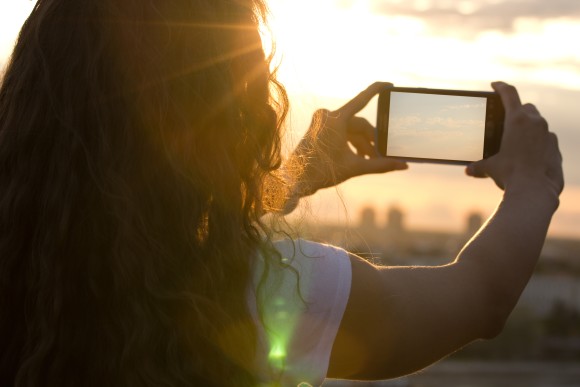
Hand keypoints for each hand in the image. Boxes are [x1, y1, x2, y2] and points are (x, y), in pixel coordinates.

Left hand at [288, 82, 407, 197]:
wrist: (296, 180)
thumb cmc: (321, 172)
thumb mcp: (354, 167)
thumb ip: (380, 165)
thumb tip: (403, 165)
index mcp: (335, 120)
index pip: (362, 99)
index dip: (377, 90)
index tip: (389, 85)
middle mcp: (327, 117)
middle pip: (358, 124)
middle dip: (372, 140)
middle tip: (383, 154)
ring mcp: (322, 123)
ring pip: (350, 130)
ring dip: (362, 144)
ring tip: (372, 161)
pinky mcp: (318, 130)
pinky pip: (341, 133)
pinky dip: (351, 144)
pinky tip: (360, 158)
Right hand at [466, 82, 563, 197]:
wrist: (535, 190)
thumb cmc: (510, 175)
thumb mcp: (490, 168)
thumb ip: (478, 166)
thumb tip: (469, 170)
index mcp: (516, 120)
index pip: (509, 93)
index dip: (500, 86)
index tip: (495, 84)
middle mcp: (535, 122)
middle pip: (526, 107)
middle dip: (517, 111)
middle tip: (507, 119)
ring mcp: (548, 134)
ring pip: (538, 123)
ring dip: (529, 127)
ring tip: (517, 140)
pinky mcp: (556, 148)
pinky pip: (546, 139)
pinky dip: (538, 142)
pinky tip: (530, 155)